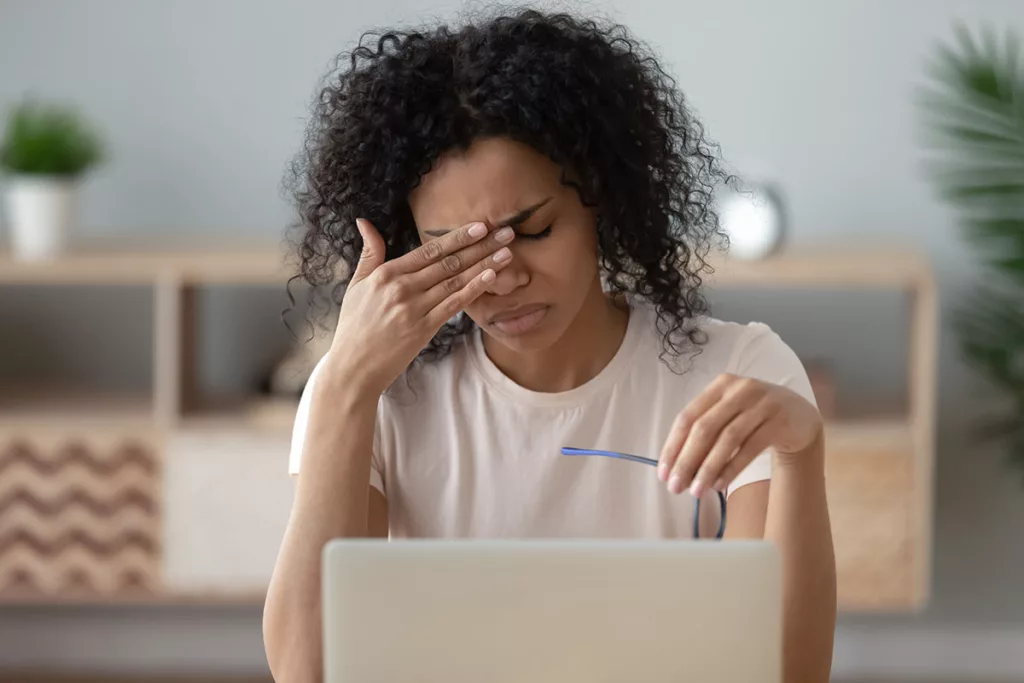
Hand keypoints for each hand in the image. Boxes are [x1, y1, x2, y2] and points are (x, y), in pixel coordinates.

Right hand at [327, 217, 514, 394]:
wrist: (353, 366)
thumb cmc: (354, 325)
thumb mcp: (356, 285)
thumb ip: (369, 253)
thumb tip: (365, 221)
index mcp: (387, 274)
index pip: (430, 249)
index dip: (458, 237)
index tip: (481, 226)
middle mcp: (402, 288)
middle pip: (448, 262)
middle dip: (480, 246)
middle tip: (506, 232)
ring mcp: (414, 309)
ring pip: (455, 281)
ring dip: (484, 264)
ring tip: (507, 252)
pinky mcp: (423, 329)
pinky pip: (453, 305)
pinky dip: (473, 289)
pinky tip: (491, 277)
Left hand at [657, 374, 822, 496]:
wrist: (800, 418)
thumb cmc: (754, 419)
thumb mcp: (728, 415)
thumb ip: (704, 433)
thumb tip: (675, 468)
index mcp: (720, 385)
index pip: (687, 417)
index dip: (673, 446)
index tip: (663, 474)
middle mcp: (740, 389)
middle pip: (705, 428)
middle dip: (687, 460)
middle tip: (676, 488)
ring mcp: (762, 403)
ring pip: (727, 439)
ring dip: (708, 468)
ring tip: (696, 491)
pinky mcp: (779, 421)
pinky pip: (750, 448)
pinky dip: (732, 467)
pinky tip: (720, 484)